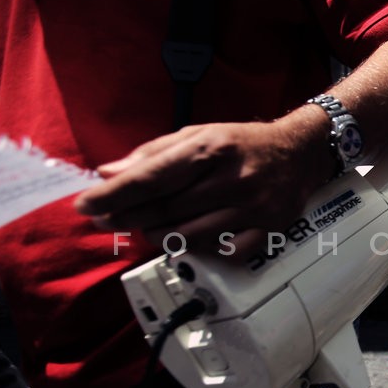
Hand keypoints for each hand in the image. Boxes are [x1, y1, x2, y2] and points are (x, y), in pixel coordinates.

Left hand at [74, 119, 330, 252]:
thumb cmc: (244, 143)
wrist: (301, 153)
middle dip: (127, 217)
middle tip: (107, 219)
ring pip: (186, 237)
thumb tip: (109, 172)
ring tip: (149, 225)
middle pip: (163, 211)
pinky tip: (188, 237)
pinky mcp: (265, 230)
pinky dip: (195, 248)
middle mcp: (231, 179)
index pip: (150, 178)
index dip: (112, 195)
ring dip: (158, 235)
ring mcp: (250, 208)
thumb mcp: (199, 134)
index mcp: (210, 148)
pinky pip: (218, 253)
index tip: (86, 205)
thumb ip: (153, 154)